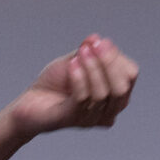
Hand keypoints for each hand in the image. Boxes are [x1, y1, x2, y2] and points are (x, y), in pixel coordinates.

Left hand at [10, 35, 138, 136]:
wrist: (29, 102)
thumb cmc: (56, 83)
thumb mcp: (75, 61)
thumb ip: (88, 51)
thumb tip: (96, 39)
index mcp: (115, 95)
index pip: (129, 75)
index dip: (116, 57)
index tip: (99, 42)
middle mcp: (108, 111)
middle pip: (121, 88)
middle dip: (109, 63)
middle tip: (94, 46)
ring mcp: (90, 119)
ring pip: (102, 94)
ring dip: (91, 68)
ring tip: (80, 52)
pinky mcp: (71, 120)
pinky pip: (82, 100)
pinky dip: (79, 79)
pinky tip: (72, 64)